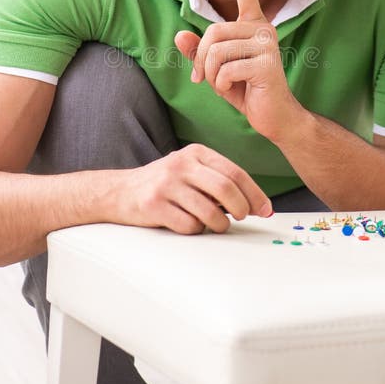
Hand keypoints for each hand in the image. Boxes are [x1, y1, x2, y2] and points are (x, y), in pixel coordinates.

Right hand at [117, 143, 272, 233]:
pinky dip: (196, 230)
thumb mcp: (189, 170)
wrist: (119, 191)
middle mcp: (181, 165)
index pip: (234, 172)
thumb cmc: (163, 184)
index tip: (264, 209)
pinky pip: (189, 225)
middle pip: (226, 189)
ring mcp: (167, 184)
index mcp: (195, 153)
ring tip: (215, 224)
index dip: (254, 193)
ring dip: (219, 225)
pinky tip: (189, 224)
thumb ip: (216, 180)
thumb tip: (253, 202)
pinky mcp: (155, 205)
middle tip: (242, 218)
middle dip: (241, 208)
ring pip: (210, 211)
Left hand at [175, 0, 301, 142]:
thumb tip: (179, 35)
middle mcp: (263, 30)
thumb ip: (199, 52)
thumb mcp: (216, 69)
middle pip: (214, 31)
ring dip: (210, 74)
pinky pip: (226, 69)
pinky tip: (234, 90)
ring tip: (221, 85)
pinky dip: (221, 84)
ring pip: (217, 51)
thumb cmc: (245, 89)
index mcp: (253, 26)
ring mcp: (267, 46)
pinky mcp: (267, 64)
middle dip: (203, 59)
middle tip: (204, 78)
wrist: (273, 117)